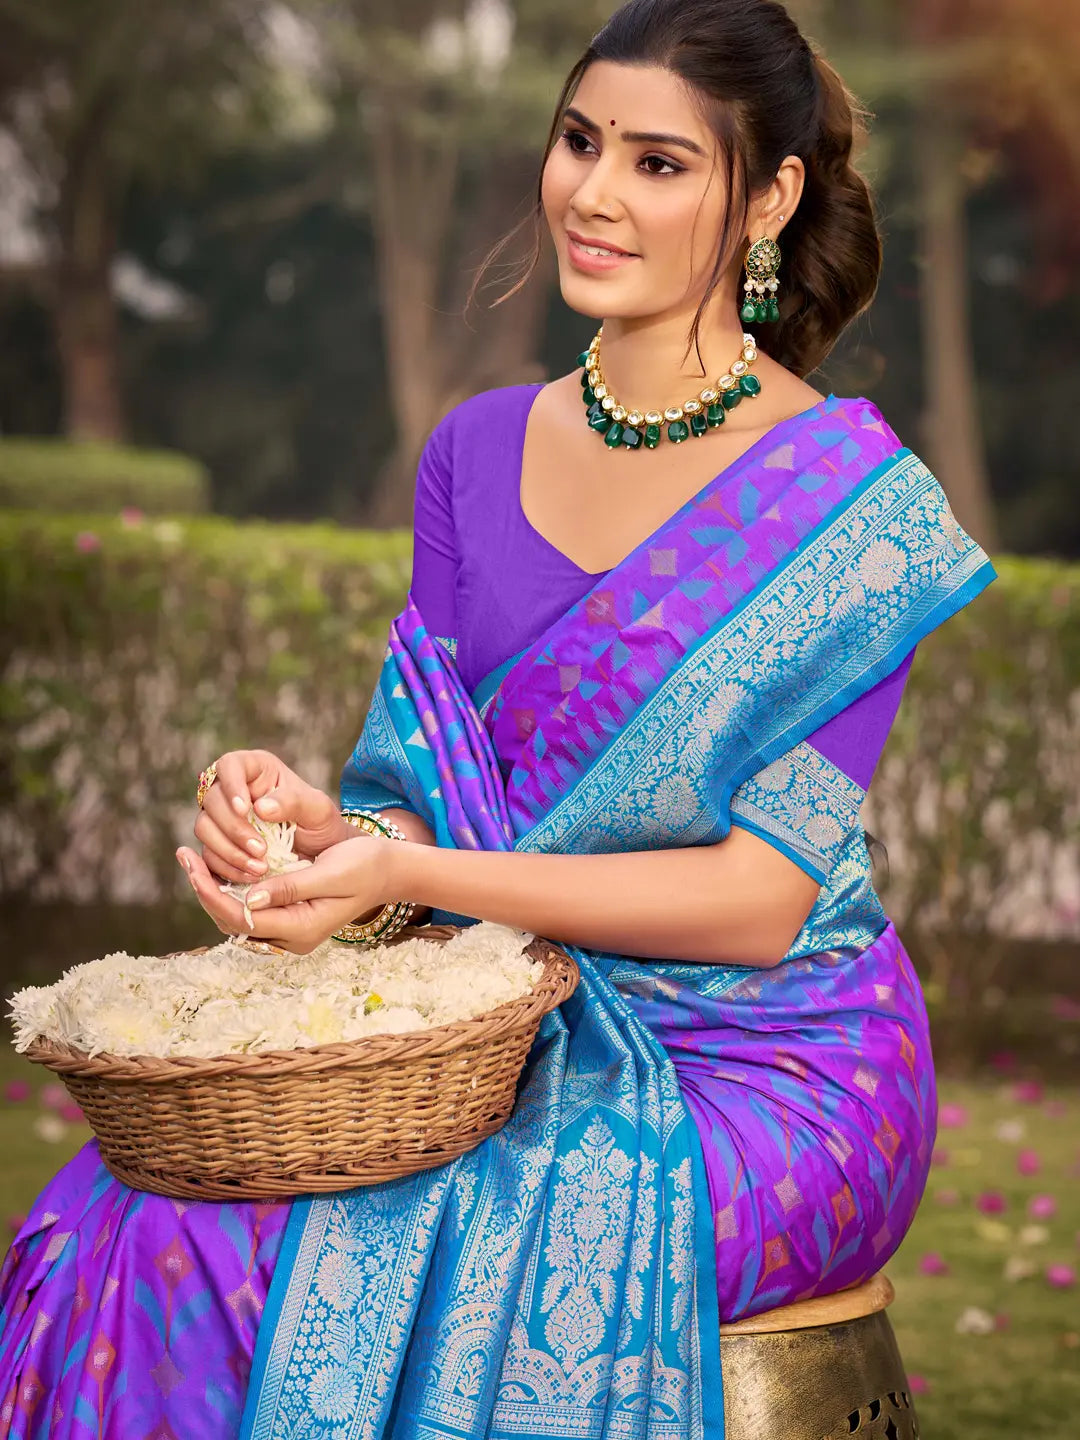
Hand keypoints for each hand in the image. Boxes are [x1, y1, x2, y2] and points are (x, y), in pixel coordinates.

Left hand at [178, 834, 398, 953]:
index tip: (193, 866)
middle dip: (205, 890)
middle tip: (184, 856)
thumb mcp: (331, 872)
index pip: (244, 919)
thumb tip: (250, 898)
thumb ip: (291, 887)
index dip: (212, 894)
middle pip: (234, 922)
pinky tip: (215, 868)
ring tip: (191, 859)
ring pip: (238, 918)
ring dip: (212, 890)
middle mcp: (291, 938)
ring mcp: (289, 931)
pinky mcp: (287, 918)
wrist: (387, 870)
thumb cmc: (364, 865)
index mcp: (303, 929)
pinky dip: (229, 890)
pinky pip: (249, 911)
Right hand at [186, 749, 350, 884]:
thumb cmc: (320, 822)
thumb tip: (260, 808)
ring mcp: (221, 817)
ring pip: (204, 828)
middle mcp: (232, 789)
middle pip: (212, 801)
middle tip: (261, 849)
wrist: (321, 853)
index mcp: (256, 769)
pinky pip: (208, 855)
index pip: (230, 765)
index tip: (245, 810)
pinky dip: (226, 868)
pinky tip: (250, 876)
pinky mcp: (218, 844)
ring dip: (228, 850)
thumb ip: (293, 802)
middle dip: (234, 828)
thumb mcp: (317, 809)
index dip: (231, 786)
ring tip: (259, 867)